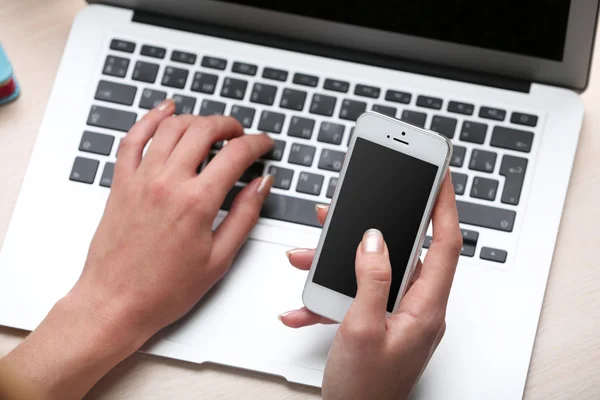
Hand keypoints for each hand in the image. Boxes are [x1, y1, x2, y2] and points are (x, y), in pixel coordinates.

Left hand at [0, 99, 273, 399]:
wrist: (116, 302)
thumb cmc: (164, 289)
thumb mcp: (219, 259)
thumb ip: (244, 215)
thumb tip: (261, 185)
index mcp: (197, 202)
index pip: (236, 155)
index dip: (257, 143)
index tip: (264, 144)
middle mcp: (168, 182)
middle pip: (204, 130)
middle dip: (228, 125)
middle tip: (240, 133)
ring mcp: (141, 179)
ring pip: (171, 127)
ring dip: (196, 119)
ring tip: (210, 126)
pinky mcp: (121, 183)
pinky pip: (134, 138)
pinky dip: (150, 119)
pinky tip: (164, 112)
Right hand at [280, 174, 461, 399]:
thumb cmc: (365, 390)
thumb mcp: (362, 329)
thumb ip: (372, 279)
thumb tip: (375, 239)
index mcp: (425, 307)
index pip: (445, 244)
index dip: (444, 206)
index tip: (441, 176)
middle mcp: (417, 307)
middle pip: (401, 251)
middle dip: (369, 227)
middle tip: (349, 208)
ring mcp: (399, 315)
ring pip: (373, 271)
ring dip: (338, 263)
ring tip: (306, 257)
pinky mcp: (381, 322)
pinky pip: (358, 295)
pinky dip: (331, 294)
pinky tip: (304, 304)